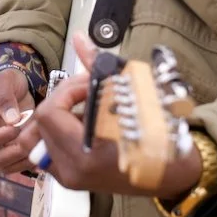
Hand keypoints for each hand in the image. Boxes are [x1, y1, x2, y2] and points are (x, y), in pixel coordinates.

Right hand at [0, 66, 36, 173]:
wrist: (16, 84)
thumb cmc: (8, 80)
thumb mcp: (5, 80)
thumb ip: (5, 97)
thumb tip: (11, 119)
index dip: (3, 137)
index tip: (17, 128)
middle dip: (13, 155)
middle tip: (29, 143)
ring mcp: (1, 144)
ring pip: (7, 166)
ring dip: (24, 160)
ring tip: (38, 146)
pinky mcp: (14, 147)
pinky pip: (19, 164)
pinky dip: (31, 160)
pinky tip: (42, 149)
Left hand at [32, 34, 202, 197]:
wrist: (173, 173)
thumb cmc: (159, 136)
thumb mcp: (131, 96)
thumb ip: (96, 66)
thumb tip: (78, 38)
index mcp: (86, 154)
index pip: (51, 113)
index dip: (67, 91)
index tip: (90, 84)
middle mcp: (72, 170)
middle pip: (44, 122)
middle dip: (64, 99)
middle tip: (90, 90)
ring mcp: (70, 177)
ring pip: (43, 134)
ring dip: (62, 114)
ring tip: (88, 106)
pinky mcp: (72, 178)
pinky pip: (50, 149)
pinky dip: (62, 131)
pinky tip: (85, 122)